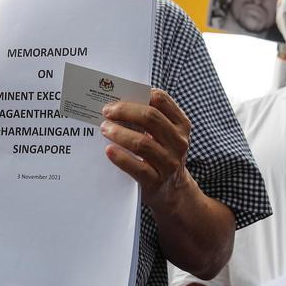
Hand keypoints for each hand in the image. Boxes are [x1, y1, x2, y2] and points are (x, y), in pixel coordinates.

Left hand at [100, 89, 192, 211]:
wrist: (173, 191)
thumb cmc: (162, 155)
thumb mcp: (165, 135)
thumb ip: (151, 119)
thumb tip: (119, 101)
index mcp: (181, 125)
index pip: (161, 100)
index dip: (138, 94)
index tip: (118, 97)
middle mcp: (179, 142)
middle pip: (150, 118)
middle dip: (124, 111)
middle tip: (106, 112)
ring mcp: (169, 163)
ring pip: (142, 143)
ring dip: (119, 133)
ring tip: (104, 129)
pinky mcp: (156, 181)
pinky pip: (137, 167)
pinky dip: (121, 157)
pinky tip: (109, 150)